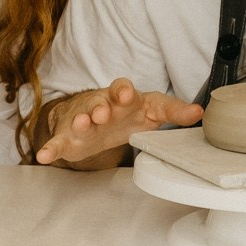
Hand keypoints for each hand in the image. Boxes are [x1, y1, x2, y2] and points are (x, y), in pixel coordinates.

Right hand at [33, 78, 201, 166]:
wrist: (96, 118)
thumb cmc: (127, 113)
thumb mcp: (152, 110)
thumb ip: (174, 112)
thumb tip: (200, 112)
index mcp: (121, 98)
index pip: (123, 89)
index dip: (125, 91)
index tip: (129, 94)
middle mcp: (100, 105)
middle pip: (98, 102)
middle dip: (101, 106)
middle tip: (103, 113)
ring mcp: (83, 121)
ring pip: (79, 119)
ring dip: (80, 121)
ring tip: (82, 125)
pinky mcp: (69, 138)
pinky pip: (57, 142)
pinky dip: (50, 148)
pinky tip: (44, 156)